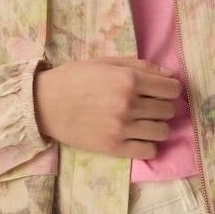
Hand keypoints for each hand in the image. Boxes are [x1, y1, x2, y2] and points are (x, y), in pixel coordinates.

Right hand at [33, 56, 182, 158]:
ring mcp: (122, 127)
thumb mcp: (105, 62)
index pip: (171, 88)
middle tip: (148, 106)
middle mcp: (129, 103)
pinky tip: (137, 138)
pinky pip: (148, 151)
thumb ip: (139, 65)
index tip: (162, 91)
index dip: (170, 89)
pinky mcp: (114, 147)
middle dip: (162, 106)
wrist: (43, 104)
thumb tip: (169, 74)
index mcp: (128, 79)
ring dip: (157, 126)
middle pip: (168, 110)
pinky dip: (147, 145)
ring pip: (162, 131)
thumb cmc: (74, 78)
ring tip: (144, 123)